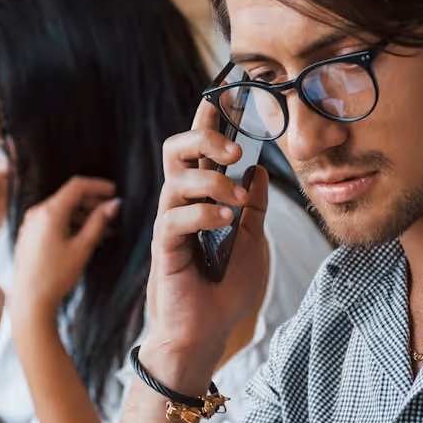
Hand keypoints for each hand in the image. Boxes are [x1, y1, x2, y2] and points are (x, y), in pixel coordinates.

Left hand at [11, 176, 121, 326]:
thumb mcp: (82, 248)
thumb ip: (98, 223)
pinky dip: (70, 225)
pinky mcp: (29, 236)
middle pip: (69, 198)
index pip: (77, 186)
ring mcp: (31, 224)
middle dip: (92, 204)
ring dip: (83, 217)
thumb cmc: (55, 276)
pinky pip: (52, 222)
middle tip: (112, 214)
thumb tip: (113, 206)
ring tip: (103, 231)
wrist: (30, 300)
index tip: (114, 192)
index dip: (98, 186)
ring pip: (62, 211)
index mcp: (50, 213)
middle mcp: (37, 213)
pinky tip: (84, 238)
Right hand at [143, 100, 271, 391]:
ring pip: (177, 179)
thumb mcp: (253, 242)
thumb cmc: (225, 292)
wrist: (206, 335)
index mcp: (203, 197)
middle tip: (234, 148)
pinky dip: (203, 214)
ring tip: (237, 200)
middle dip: (203, 136)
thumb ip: (255, 207)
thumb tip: (259, 169)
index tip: (228, 88)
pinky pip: (175, 219)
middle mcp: (182, 204)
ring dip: (212, 181)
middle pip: (176, 149)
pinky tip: (226, 220)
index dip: (211, 116)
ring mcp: (170, 224)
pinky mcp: (164, 248)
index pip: (203, 148)